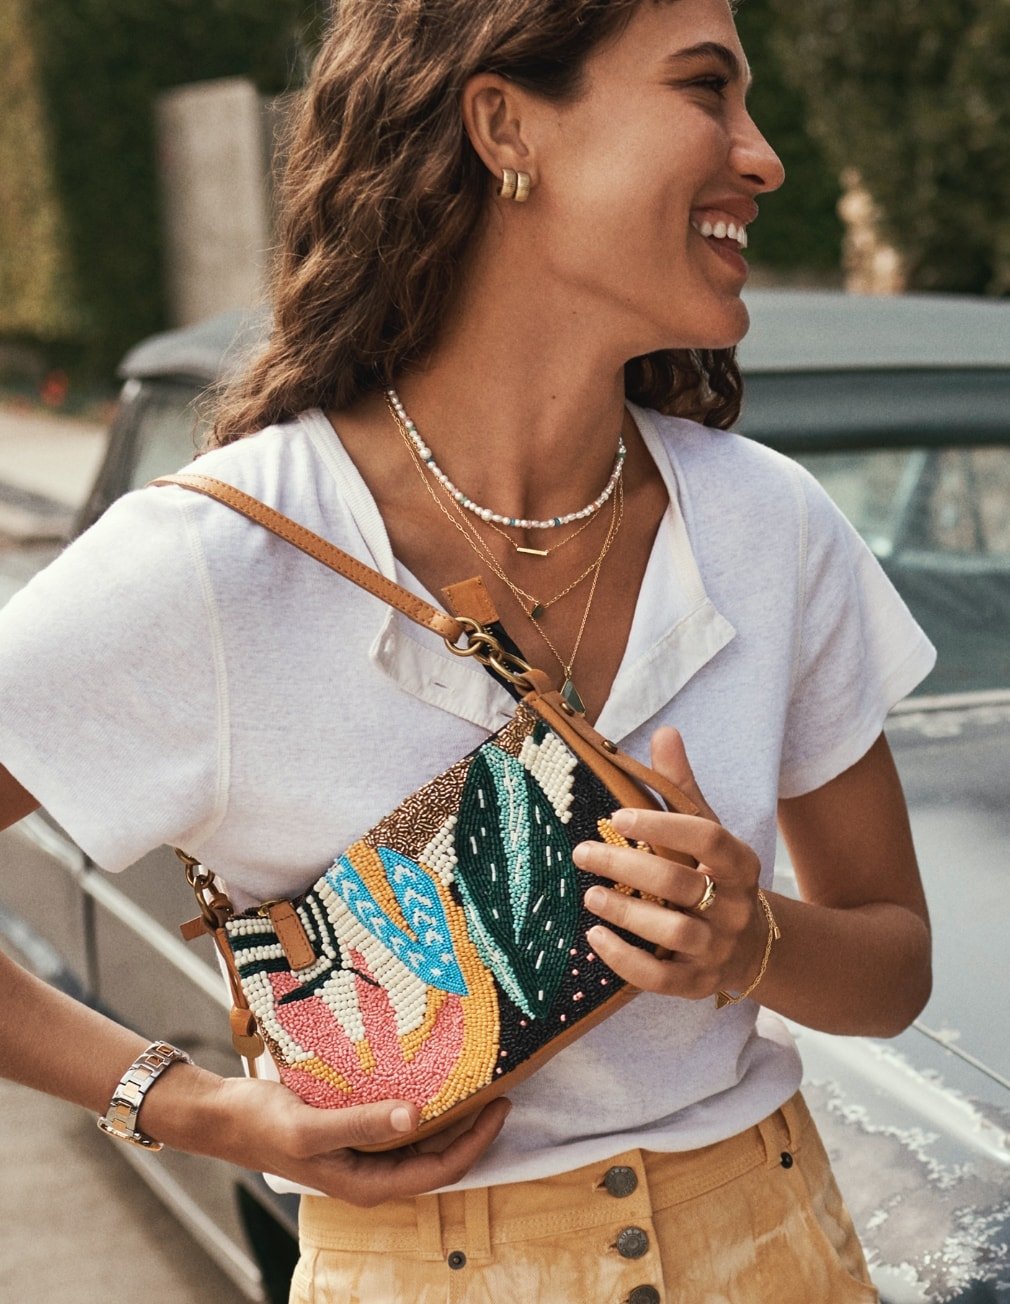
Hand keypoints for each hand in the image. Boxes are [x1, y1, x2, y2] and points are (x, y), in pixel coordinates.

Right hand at [152, 1070, 510, 1206]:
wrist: (224, 1115)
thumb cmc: (263, 1124)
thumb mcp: (311, 1126)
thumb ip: (363, 1123)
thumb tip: (417, 1117)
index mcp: (367, 1184)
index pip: (439, 1171)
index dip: (475, 1143)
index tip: (501, 1106)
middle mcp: (371, 1173)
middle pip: (437, 1158)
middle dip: (472, 1131)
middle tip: (501, 1089)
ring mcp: (363, 1153)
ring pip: (421, 1141)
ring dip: (450, 1117)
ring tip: (477, 1081)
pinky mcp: (354, 1131)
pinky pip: (399, 1124)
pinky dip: (422, 1106)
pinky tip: (431, 1077)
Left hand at [572, 727, 764, 1000]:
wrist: (749, 944)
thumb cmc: (713, 875)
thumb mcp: (705, 830)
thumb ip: (681, 787)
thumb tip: (665, 733)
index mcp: (739, 862)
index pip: (708, 838)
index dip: (663, 825)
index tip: (616, 816)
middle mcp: (734, 906)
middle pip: (681, 885)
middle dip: (627, 867)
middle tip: (582, 853)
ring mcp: (717, 948)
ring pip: (674, 933)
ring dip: (626, 914)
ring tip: (589, 895)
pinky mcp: (697, 983)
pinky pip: (661, 978)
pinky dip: (625, 960)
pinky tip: (595, 938)